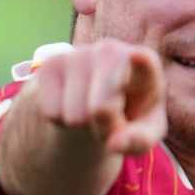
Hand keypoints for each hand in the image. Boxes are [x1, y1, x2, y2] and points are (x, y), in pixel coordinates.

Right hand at [31, 39, 166, 153]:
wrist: (97, 102)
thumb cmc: (129, 115)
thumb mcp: (145, 132)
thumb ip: (139, 140)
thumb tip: (115, 144)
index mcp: (144, 63)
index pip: (143, 58)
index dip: (138, 59)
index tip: (136, 56)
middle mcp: (111, 51)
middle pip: (102, 107)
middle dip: (105, 126)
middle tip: (113, 122)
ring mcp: (78, 54)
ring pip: (75, 115)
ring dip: (83, 125)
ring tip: (92, 111)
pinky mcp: (50, 65)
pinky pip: (52, 113)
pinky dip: (62, 121)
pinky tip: (73, 105)